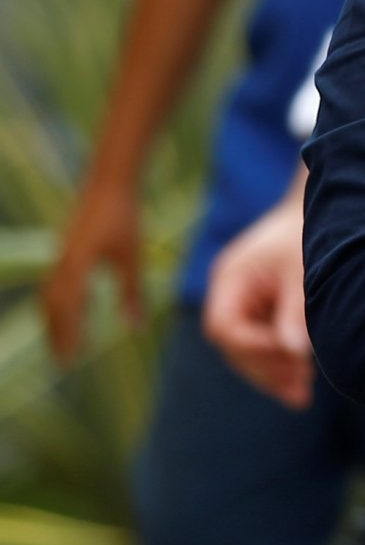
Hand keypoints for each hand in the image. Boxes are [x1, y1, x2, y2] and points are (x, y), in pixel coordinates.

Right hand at [41, 179, 144, 361]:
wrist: (108, 182)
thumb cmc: (124, 218)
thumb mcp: (132, 257)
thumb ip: (132, 292)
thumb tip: (135, 327)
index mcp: (76, 268)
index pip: (67, 311)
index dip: (68, 337)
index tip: (71, 361)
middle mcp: (62, 264)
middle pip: (52, 308)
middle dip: (56, 335)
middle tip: (62, 362)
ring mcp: (60, 256)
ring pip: (49, 296)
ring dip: (54, 321)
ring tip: (62, 342)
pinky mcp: (64, 249)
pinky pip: (54, 283)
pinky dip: (58, 303)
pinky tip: (70, 310)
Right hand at [203, 198, 311, 408]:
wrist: (325, 211)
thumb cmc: (310, 233)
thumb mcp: (304, 269)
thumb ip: (296, 310)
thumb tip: (295, 353)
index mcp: (231, 277)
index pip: (225, 326)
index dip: (252, 347)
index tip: (286, 356)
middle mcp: (231, 293)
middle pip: (234, 345)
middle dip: (265, 370)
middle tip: (298, 392)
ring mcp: (244, 303)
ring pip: (247, 351)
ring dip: (274, 374)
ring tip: (301, 395)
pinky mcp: (262, 310)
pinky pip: (264, 344)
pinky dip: (281, 362)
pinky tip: (303, 380)